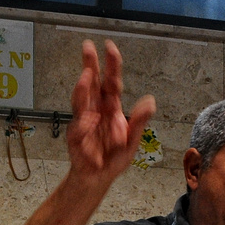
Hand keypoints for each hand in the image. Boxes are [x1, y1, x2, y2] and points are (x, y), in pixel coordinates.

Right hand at [66, 40, 155, 186]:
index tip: (109, 47)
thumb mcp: (132, 141)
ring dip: (82, 88)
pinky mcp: (75, 137)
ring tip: (85, 77)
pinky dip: (84, 125)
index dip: (111, 65)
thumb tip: (150, 101)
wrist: (97, 179)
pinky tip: (90, 123)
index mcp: (111, 107)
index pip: (112, 82)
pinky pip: (78, 129)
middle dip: (89, 65)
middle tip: (87, 46)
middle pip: (91, 83)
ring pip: (80, 100)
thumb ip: (139, 122)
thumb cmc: (113, 158)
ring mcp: (83, 122)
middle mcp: (96, 110)